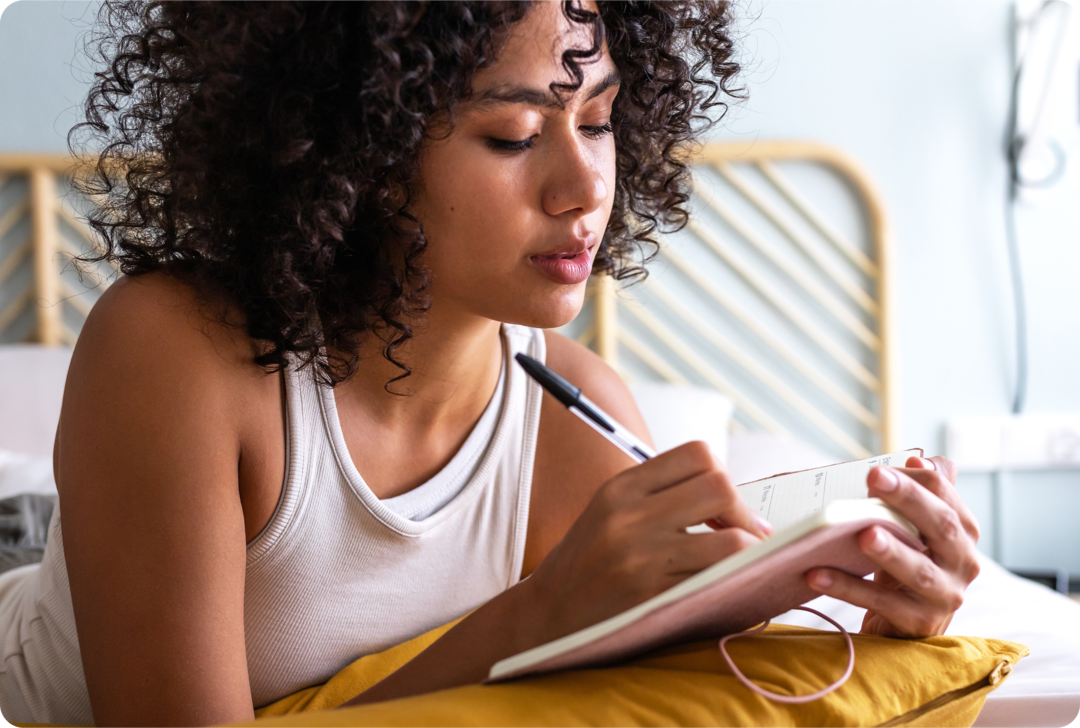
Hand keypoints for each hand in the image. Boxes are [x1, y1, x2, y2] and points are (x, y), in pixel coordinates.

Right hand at [523, 441, 771, 644]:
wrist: (546, 614)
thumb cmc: (586, 562)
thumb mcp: (609, 511)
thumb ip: (658, 495)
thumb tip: (729, 497)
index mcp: (621, 487)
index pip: (697, 454)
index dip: (722, 475)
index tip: (724, 506)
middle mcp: (630, 515)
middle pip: (719, 488)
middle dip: (743, 513)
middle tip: (747, 535)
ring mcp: (641, 558)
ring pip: (731, 541)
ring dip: (750, 552)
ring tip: (745, 563)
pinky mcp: (651, 597)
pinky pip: (717, 583)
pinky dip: (736, 582)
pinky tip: (730, 586)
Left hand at [806, 456, 980, 637]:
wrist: (904, 623)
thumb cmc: (906, 564)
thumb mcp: (916, 528)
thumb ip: (923, 493)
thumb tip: (920, 458)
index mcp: (962, 532)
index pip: (946, 497)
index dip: (915, 480)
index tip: (878, 469)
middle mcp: (963, 563)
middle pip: (942, 526)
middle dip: (909, 499)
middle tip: (873, 477)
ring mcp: (944, 596)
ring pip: (919, 571)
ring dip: (890, 551)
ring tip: (862, 534)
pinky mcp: (919, 624)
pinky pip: (881, 603)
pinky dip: (848, 588)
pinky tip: (816, 573)